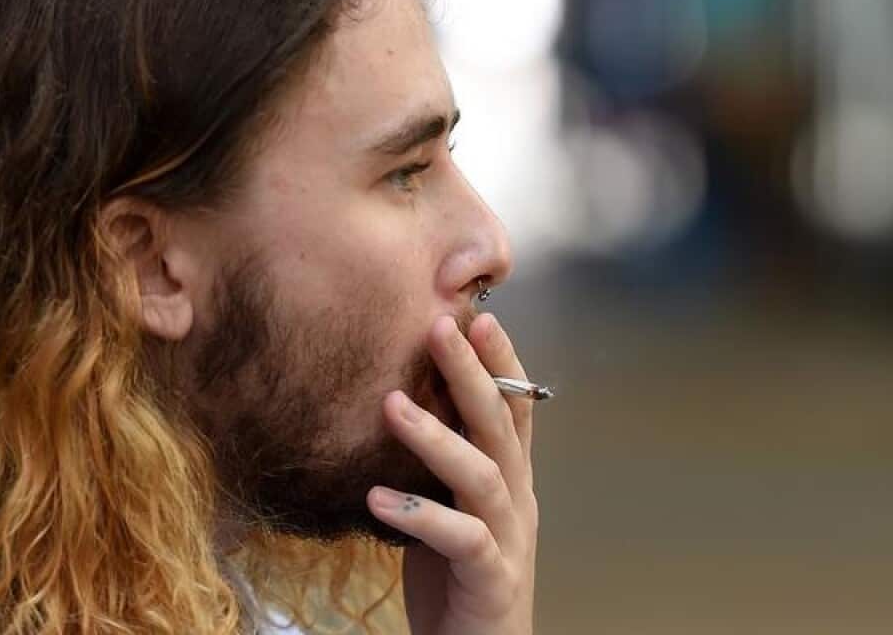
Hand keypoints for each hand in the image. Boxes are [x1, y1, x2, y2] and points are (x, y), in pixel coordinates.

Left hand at [368, 313, 537, 634]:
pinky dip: (418, 514)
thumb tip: (397, 396)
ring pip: (481, 474)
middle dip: (471, 373)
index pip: (513, 405)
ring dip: (437, 436)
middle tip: (439, 327)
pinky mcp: (490, 577)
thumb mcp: (448, 502)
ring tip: (391, 405)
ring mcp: (508, 536)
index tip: (472, 315)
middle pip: (500, 424)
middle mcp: (517, 498)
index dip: (499, 360)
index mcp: (509, 475)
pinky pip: (460, 539)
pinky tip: (375, 497)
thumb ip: (439, 459)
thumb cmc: (456, 574)